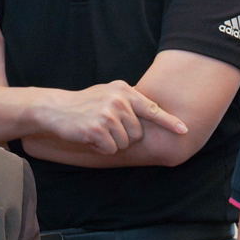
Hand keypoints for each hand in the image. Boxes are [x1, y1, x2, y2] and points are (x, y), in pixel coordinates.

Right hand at [37, 81, 186, 153]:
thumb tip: (155, 111)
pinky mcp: (97, 129)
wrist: (55, 109)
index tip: (184, 130)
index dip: (169, 122)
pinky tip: (90, 137)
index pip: (152, 108)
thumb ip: (130, 101)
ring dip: (112, 142)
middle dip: (124, 136)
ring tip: (97, 129)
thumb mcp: (109, 94)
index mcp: (124, 90)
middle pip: (137, 133)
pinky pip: (111, 149)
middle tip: (106, 126)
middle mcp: (118, 100)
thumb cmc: (85, 104)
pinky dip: (101, 148)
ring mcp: (108, 114)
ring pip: (125, 143)